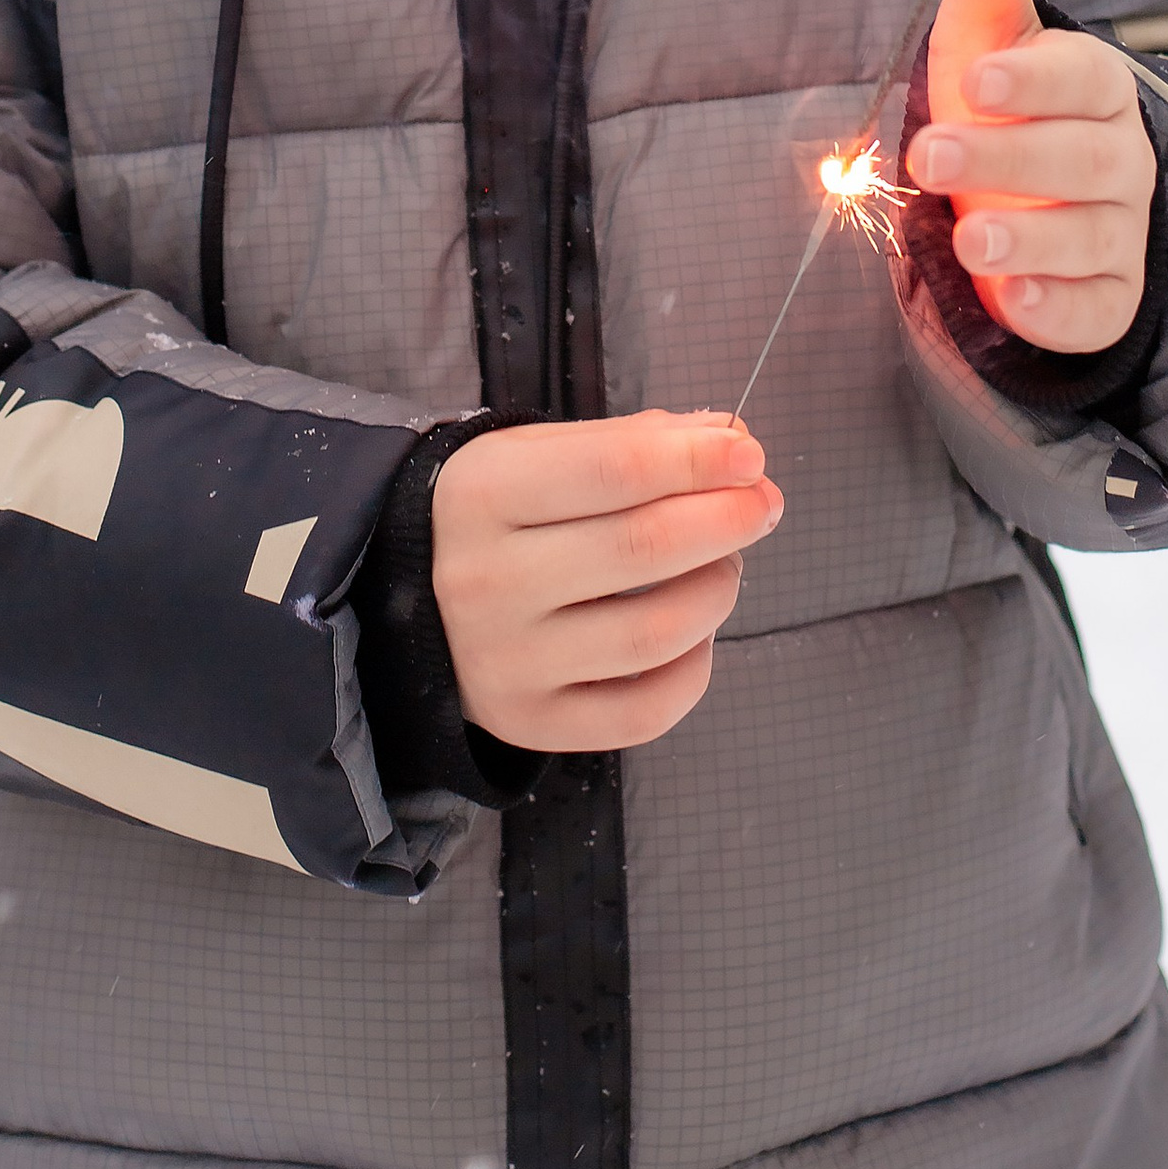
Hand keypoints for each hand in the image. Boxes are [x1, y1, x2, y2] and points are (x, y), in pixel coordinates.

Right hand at [432, 411, 783, 752]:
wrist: (406, 597)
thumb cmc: (494, 514)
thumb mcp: (537, 454)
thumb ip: (632, 444)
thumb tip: (730, 444)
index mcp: (483, 495)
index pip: (614, 472)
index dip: (697, 462)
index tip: (751, 456)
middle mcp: (486, 583)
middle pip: (641, 549)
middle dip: (725, 521)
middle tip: (761, 505)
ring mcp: (507, 664)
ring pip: (655, 634)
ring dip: (717, 590)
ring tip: (723, 565)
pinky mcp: (530, 724)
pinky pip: (644, 712)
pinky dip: (694, 670)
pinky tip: (694, 634)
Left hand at [910, 0, 1153, 354]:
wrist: (1021, 199)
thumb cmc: (996, 105)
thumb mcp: (983, 36)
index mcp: (1095, 87)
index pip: (1086, 76)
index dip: (1034, 80)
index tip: (973, 80)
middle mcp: (1119, 159)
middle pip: (1085, 159)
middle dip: (1011, 158)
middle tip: (933, 157)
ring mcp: (1117, 232)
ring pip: (1092, 236)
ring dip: (1032, 238)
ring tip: (971, 239)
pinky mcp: (1105, 297)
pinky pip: (1096, 309)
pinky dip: (1058, 308)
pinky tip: (1014, 301)